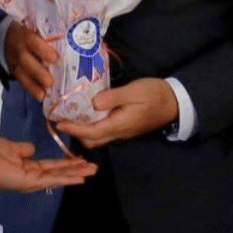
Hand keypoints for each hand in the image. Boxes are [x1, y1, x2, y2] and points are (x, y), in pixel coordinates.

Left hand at [0, 137, 96, 192]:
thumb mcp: (12, 147)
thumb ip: (24, 149)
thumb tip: (33, 148)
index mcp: (28, 166)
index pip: (51, 165)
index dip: (66, 162)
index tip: (80, 159)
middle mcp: (33, 175)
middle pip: (59, 172)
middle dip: (76, 169)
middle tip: (94, 167)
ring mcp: (33, 181)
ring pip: (59, 176)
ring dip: (76, 174)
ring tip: (92, 171)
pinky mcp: (31, 183)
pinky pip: (52, 180)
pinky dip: (66, 179)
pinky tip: (79, 178)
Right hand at [5, 21, 57, 101]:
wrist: (8, 36)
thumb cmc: (32, 31)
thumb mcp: (38, 28)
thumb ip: (52, 35)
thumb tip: (76, 40)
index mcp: (25, 34)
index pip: (32, 40)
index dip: (42, 50)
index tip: (54, 58)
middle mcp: (18, 48)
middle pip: (25, 60)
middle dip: (38, 72)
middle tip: (50, 82)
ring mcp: (14, 61)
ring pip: (21, 73)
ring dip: (33, 85)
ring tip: (44, 95)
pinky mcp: (14, 71)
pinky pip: (21, 81)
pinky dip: (31, 90)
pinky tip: (41, 97)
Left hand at [53, 78, 177, 148]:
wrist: (174, 102)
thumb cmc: (154, 94)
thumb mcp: (134, 91)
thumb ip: (113, 97)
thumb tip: (93, 102)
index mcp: (119, 124)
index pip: (91, 132)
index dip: (74, 129)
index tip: (59, 122)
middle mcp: (119, 132)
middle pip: (91, 140)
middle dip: (75, 133)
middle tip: (62, 118)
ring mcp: (122, 132)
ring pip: (97, 138)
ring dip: (83, 131)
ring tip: (71, 115)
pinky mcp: (124, 127)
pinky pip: (104, 131)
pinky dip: (92, 126)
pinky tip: (87, 113)